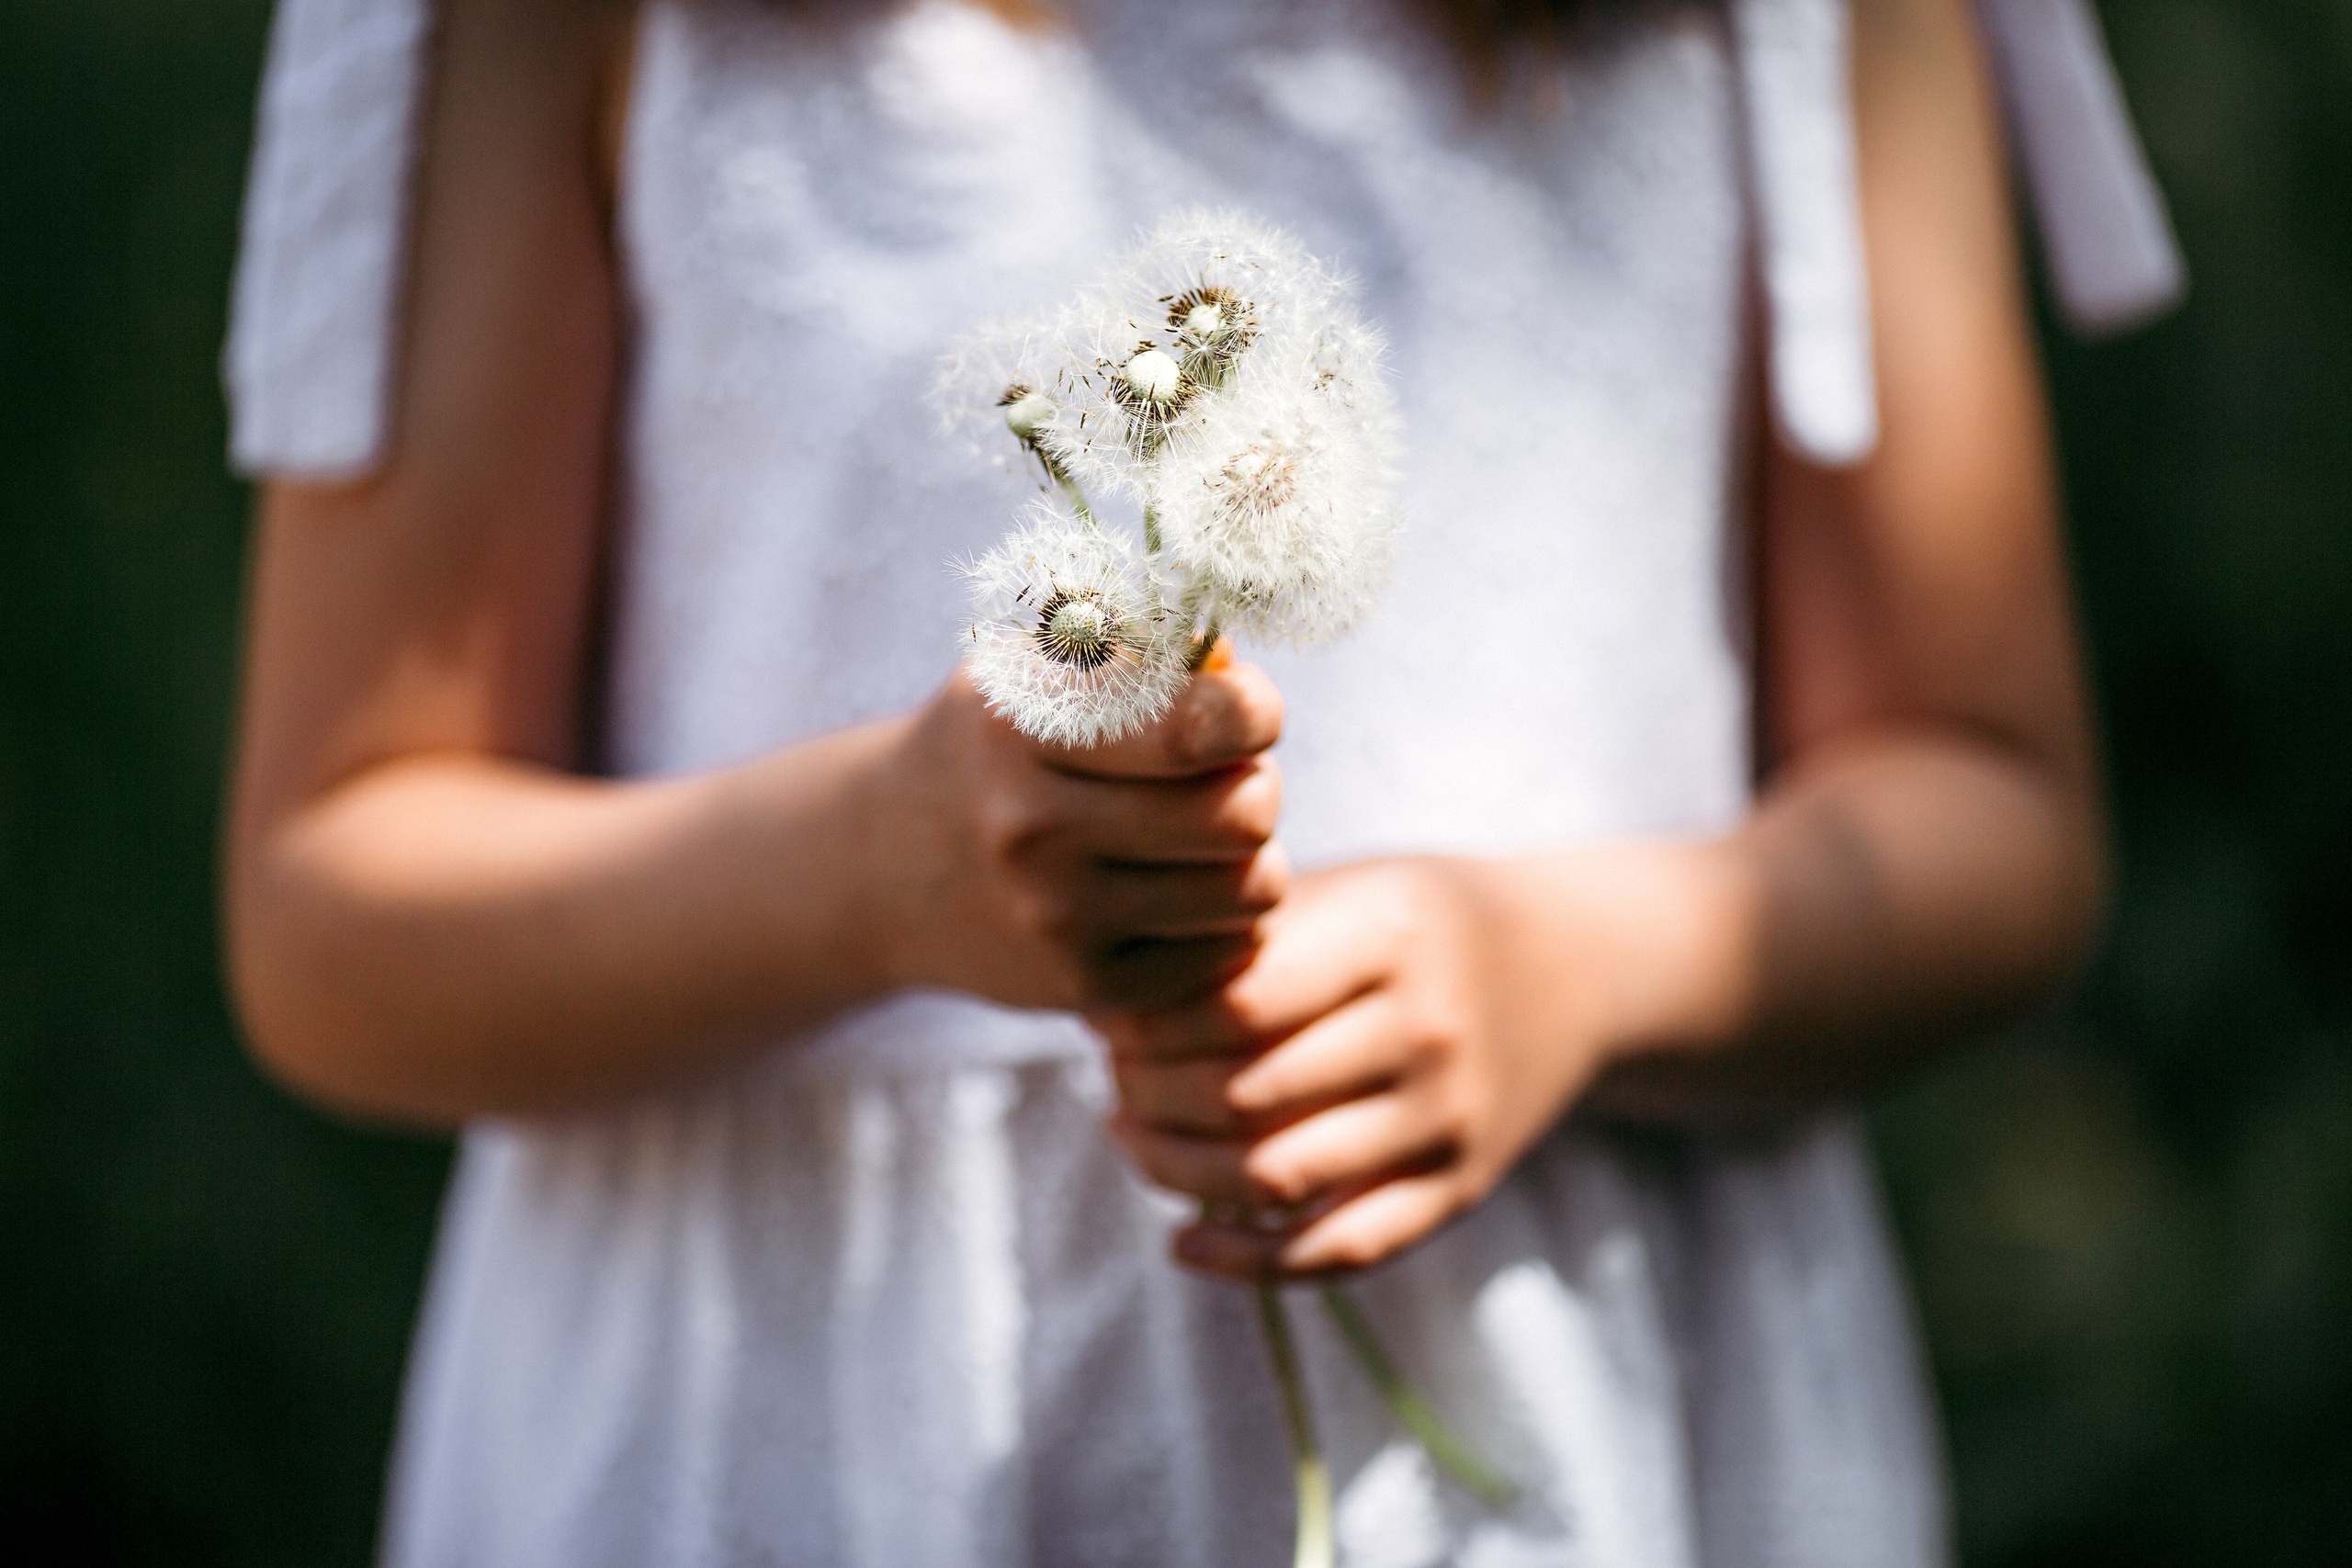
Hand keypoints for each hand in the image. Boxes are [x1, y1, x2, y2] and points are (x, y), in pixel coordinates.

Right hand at [871, 661, 1290, 1013]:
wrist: (882, 872)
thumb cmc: (990, 750)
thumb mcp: (1030, 670)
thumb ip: (1136, 652)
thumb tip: (1239, 669)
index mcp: (1023, 727)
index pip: (1201, 726)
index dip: (1253, 713)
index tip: (1244, 713)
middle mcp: (1033, 827)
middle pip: (1244, 813)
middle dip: (1254, 786)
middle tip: (1220, 780)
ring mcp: (1058, 919)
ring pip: (1253, 888)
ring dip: (1247, 857)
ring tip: (1201, 838)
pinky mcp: (1086, 990)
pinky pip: (1227, 950)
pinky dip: (1220, 921)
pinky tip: (1172, 893)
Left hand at [1098, 856, 1622, 1279]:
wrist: (1574, 969)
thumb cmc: (1421, 921)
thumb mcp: (1349, 889)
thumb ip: (1243, 937)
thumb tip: (1103, 1004)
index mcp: (1392, 935)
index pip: (1236, 1000)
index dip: (1151, 1022)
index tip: (1108, 1021)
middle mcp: (1428, 1029)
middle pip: (1245, 1093)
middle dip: (1149, 1096)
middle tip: (1112, 1082)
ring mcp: (1449, 1118)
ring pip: (1277, 1178)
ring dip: (1177, 1172)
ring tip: (1132, 1139)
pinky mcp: (1459, 1189)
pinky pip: (1340, 1250)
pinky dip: (1249, 1263)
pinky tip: (1186, 1244)